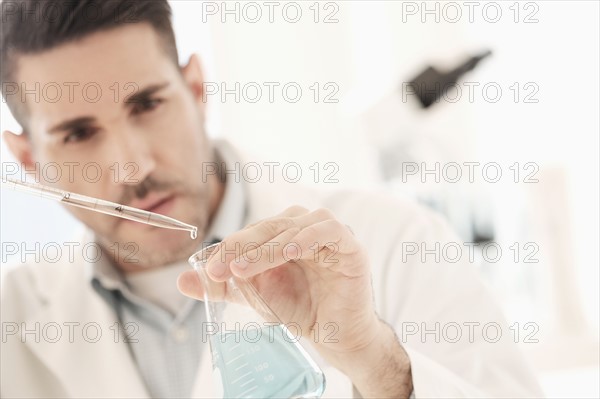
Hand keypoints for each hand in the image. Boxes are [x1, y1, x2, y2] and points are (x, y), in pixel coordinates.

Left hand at [178, 205, 379, 362]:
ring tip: (243, 269)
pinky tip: (289, 253)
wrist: (333, 335)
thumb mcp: (254, 295)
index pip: (254, 230)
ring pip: (293, 227)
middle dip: (241, 246)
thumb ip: (223, 285)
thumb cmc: (299, 308)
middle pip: (270, 226)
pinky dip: (306, 239)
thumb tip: (183, 280)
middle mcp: (305, 227)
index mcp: (285, 232)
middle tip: (219, 269)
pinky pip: (328, 231)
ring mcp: (328, 233)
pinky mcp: (349, 245)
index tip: (208, 269)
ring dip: (267, 247)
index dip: (230, 246)